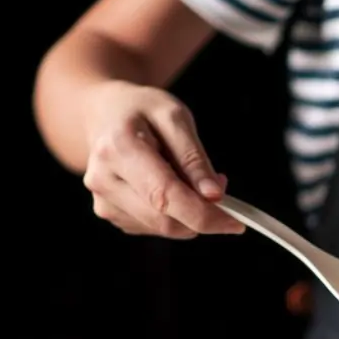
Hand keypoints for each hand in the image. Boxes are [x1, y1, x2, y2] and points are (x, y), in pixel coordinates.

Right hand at [81, 82, 245, 238]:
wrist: (103, 113)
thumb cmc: (142, 110)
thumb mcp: (175, 118)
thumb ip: (194, 158)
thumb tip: (214, 196)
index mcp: (119, 148)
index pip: (165, 195)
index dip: (204, 215)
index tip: (235, 223)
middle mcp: (103, 178)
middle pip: (164, 220)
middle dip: (202, 214)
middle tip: (218, 188)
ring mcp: (102, 199)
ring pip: (161, 228)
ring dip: (187, 214)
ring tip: (187, 178)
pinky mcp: (107, 212)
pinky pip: (152, 227)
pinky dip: (172, 214)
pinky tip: (167, 186)